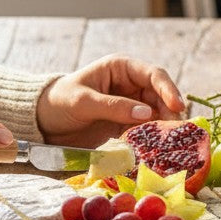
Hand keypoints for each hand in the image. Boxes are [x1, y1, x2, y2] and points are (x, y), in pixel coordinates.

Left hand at [36, 54, 184, 146]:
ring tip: (169, 145)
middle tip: (177, 132)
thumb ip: (113, 106)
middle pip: (160, 97)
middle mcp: (131, 85)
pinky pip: (146, 131)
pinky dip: (152, 141)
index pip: (153, 74)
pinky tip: (156, 151)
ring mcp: (131, 106)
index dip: (168, 89)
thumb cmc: (59, 102)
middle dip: (169, 113)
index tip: (177, 106)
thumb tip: (146, 113)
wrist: (43, 122)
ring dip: (163, 129)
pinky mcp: (126, 125)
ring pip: (157, 116)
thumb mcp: (83, 101)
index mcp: (121, 68)